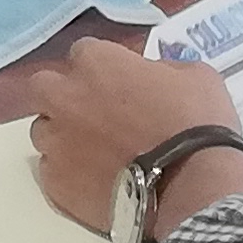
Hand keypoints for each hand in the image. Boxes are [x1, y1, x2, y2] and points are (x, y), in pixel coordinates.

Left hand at [25, 39, 242, 235]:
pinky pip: (51, 171)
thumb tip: (148, 76)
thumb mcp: (194, 76)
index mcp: (96, 62)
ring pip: (44, 131)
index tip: (118, 84)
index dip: (102, 68)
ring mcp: (55, 141)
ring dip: (64, 136)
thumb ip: (159, 69)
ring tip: (95, 154)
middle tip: (92, 113)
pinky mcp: (54, 182)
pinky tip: (95, 181)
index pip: (84, 52)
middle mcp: (65, 96)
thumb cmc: (198, 125)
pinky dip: (69, 173)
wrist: (194, 190)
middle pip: (45, 86)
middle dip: (63, 95)